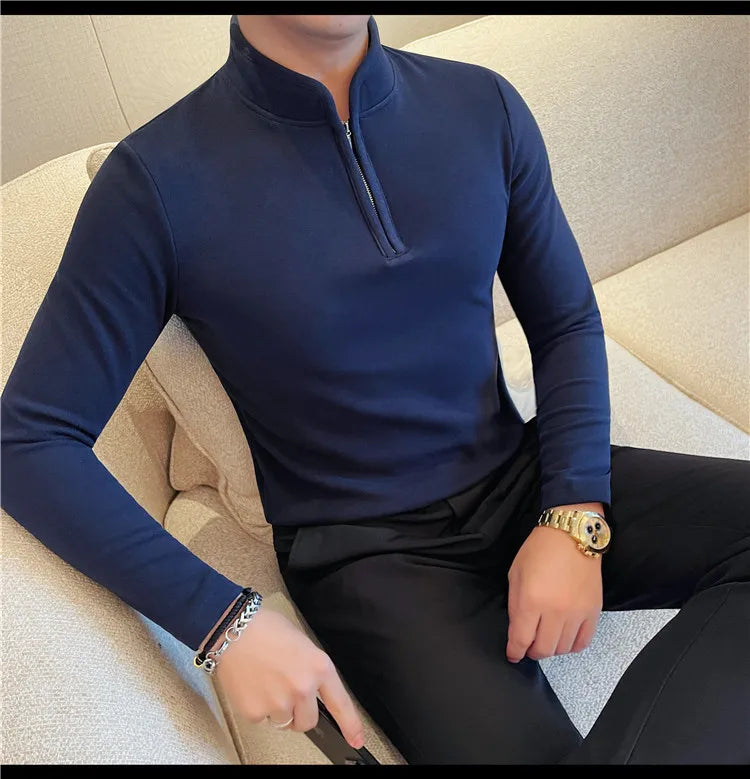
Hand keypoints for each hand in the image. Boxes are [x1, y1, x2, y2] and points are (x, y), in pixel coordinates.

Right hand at [211, 606, 364, 748]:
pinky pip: (263, 720)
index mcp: (318, 666)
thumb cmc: (265, 629)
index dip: (350, 724)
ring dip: (278, 709)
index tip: (356, 738)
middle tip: (285, 692)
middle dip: (299, 712)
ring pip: (285, 722)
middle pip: (308, 721)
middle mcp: (303, 687)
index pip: (340, 702)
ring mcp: (279, 702)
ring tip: (266, 682)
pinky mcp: (256, 712)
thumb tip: (313, 690)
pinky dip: (258, 707)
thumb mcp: (302, 643)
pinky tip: (253, 685)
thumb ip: (311, 669)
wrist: (232, 629)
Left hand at [506, 506, 602, 662]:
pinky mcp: (593, 612)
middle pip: (542, 650)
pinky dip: (571, 645)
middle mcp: (555, 612)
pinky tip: (564, 638)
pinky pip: (582, 642)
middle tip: (528, 646)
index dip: (514, 651)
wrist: (570, 535)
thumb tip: (517, 629)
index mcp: (531, 601)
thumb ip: (515, 605)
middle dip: (531, 651)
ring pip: (562, 649)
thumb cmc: (539, 549)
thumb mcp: (515, 574)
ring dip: (551, 648)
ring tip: (545, 639)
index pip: (520, 640)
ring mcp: (576, 614)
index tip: (513, 654)